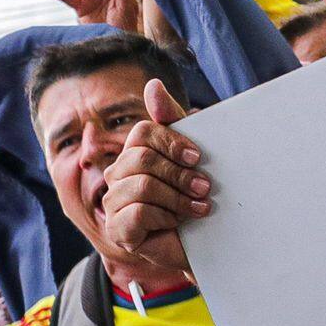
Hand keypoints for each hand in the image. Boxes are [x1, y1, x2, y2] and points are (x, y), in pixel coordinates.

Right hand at [102, 79, 208, 273]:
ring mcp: (114, 204)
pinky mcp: (118, 230)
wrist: (211, 241)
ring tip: (197, 208)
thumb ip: (172, 120)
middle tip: (204, 187)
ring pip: (141, 186)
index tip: (198, 157)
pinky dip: (165, 217)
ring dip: (178, 198)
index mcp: (135, 154)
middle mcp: (118, 176)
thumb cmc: (200, 195)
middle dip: (179, 174)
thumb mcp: (192, 155)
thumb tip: (153, 85)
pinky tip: (178, 224)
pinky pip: (136, 213)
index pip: (142, 133)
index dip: (172, 142)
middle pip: (142, 158)